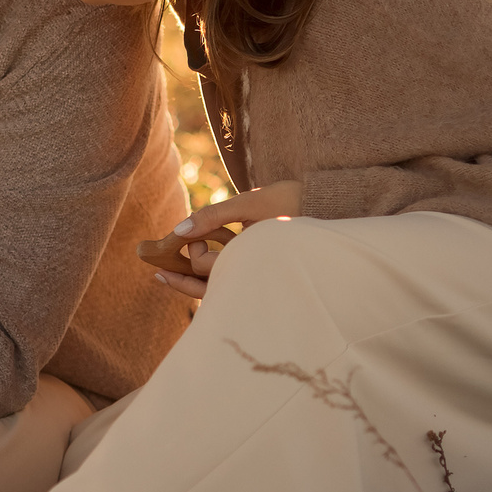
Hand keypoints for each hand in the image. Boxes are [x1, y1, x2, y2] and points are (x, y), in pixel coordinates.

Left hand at [136, 178, 305, 302]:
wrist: (332, 207)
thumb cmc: (291, 201)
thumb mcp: (250, 202)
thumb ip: (214, 215)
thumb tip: (178, 230)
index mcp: (251, 261)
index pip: (207, 268)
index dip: (195, 252)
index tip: (192, 234)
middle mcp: (254, 276)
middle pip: (207, 289)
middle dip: (183, 277)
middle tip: (158, 272)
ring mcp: (258, 278)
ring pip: (219, 290)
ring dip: (196, 280)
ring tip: (168, 274)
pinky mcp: (262, 274)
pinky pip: (232, 282)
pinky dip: (213, 276)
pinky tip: (199, 266)